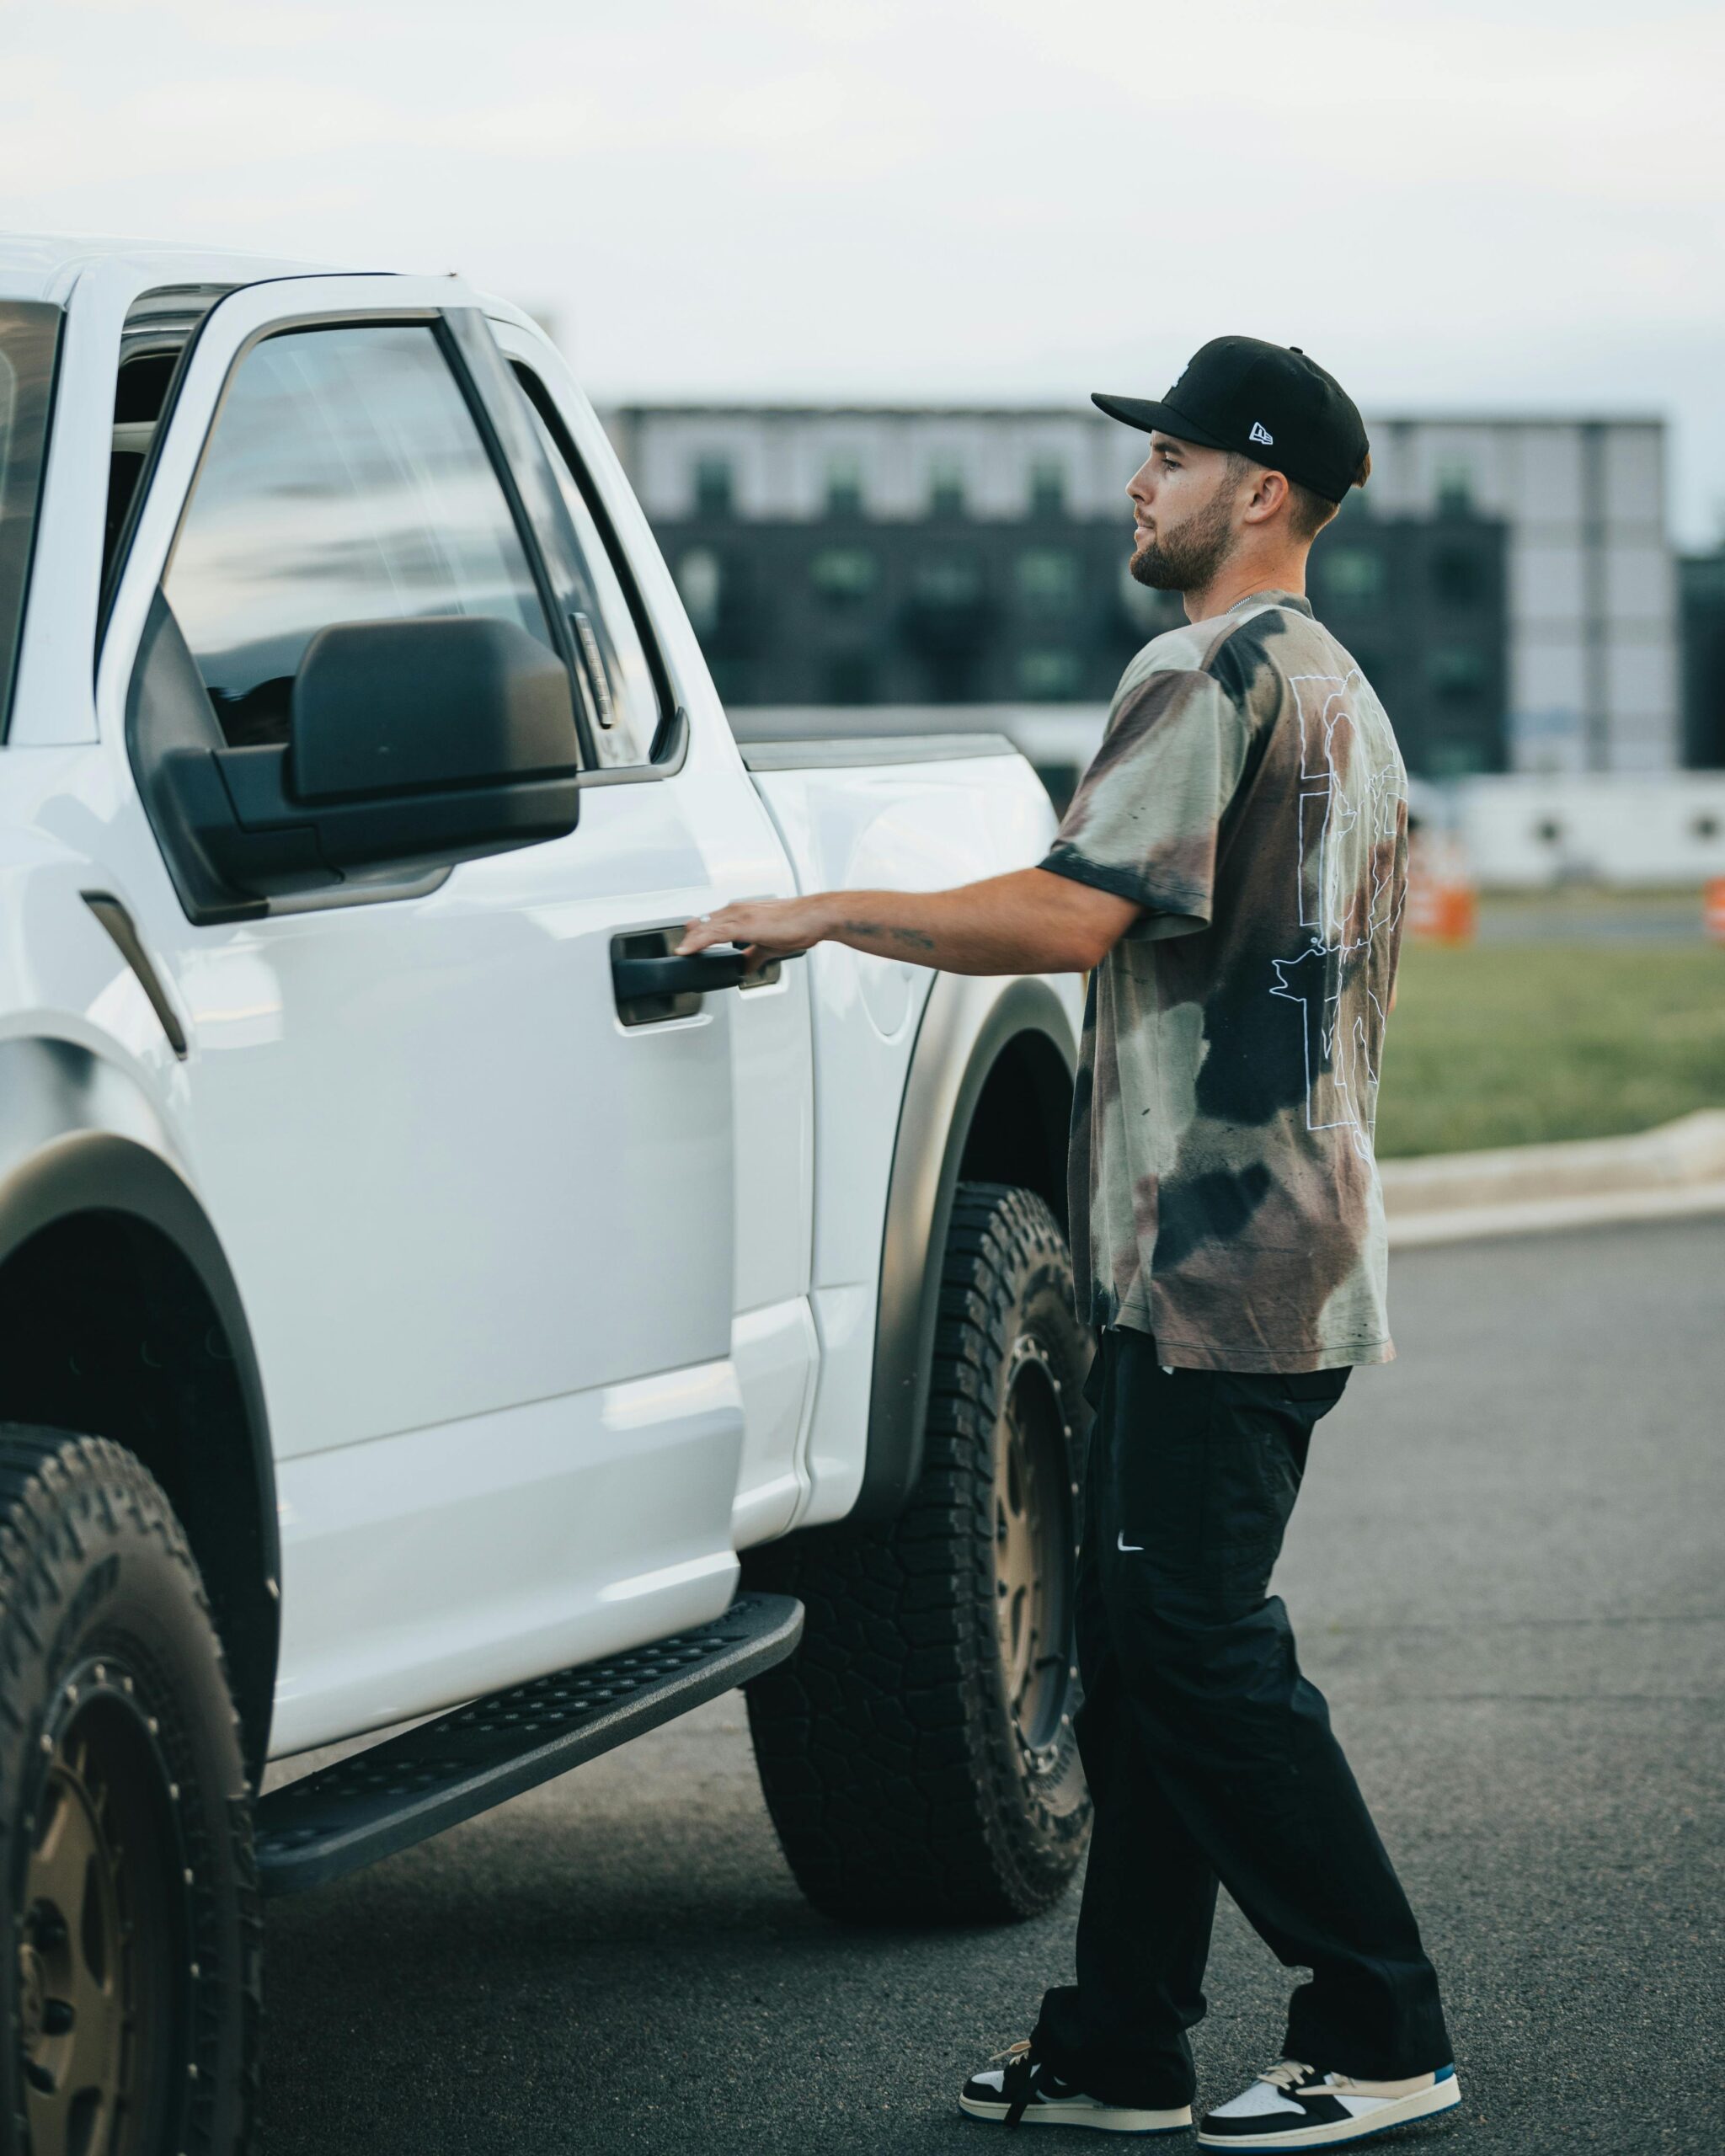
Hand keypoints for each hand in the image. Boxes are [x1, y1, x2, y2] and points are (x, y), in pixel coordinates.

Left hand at [676, 895, 828, 967]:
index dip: (697, 935)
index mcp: (742, 913)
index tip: (687, 946)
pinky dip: (697, 943)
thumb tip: (745, 968)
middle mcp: (737, 910)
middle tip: (680, 952)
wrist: (815, 917)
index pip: (711, 923)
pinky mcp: (743, 924)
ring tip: (679, 954)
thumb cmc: (799, 924)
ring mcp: (738, 915)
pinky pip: (712, 934)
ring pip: (704, 928)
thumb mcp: (770, 946)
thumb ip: (754, 957)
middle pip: (703, 924)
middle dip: (689, 938)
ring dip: (690, 941)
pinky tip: (687, 950)